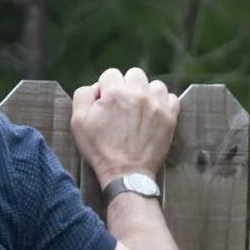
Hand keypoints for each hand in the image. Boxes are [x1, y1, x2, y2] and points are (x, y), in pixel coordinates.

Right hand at [71, 66, 179, 185]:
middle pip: (133, 74)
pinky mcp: (170, 117)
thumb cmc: (100, 150)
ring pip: (154, 84)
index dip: (106, 89)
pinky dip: (163, 103)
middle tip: (123, 108)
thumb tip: (96, 88)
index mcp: (115, 91)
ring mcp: (157, 104)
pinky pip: (170, 98)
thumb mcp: (78, 122)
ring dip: (146, 93)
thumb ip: (83, 95)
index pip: (110, 74)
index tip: (106, 105)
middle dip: (127, 87)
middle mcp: (138, 93)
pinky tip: (154, 114)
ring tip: (140, 110)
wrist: (126, 175)